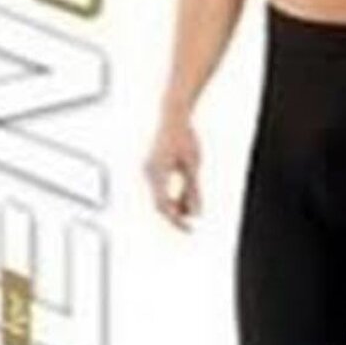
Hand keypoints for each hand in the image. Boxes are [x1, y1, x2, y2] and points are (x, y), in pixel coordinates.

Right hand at [144, 111, 200, 228]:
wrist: (173, 116)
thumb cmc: (185, 138)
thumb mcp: (193, 165)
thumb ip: (193, 190)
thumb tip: (197, 214)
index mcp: (158, 172)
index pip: (163, 205)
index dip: (175, 220)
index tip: (189, 229)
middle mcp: (149, 172)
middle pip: (159, 203)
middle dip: (175, 215)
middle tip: (191, 225)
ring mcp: (148, 170)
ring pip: (158, 196)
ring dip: (174, 206)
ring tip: (192, 210)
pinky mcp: (151, 168)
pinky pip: (159, 188)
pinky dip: (171, 196)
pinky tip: (185, 199)